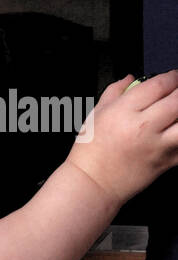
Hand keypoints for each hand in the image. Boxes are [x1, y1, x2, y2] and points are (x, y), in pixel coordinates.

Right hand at [65, 70, 177, 204]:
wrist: (93, 182)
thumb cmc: (90, 151)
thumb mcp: (96, 113)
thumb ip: (115, 91)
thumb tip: (130, 78)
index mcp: (124, 111)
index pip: (158, 85)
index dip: (171, 77)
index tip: (173, 76)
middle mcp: (143, 126)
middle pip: (177, 100)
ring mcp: (157, 146)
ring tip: (177, 112)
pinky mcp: (167, 162)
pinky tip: (175, 131)